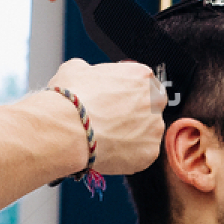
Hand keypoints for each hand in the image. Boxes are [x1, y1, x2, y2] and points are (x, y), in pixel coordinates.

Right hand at [47, 59, 165, 174]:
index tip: (117, 101)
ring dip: (133, 134)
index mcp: (141, 75)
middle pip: (150, 106)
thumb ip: (90, 70)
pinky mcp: (150, 152)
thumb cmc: (72, 101)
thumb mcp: (75, 69)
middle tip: (112, 121)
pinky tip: (110, 151)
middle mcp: (154, 99)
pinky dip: (129, 154)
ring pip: (148, 132)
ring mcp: (154, 127)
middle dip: (135, 113)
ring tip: (107, 138)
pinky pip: (142, 153)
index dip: (127, 93)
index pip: (142, 82)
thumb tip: (86, 73)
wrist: (69, 131)